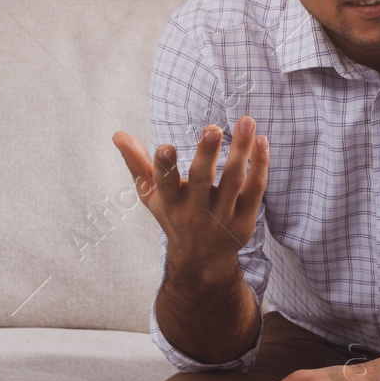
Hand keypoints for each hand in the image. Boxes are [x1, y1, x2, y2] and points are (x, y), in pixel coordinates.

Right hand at [111, 116, 267, 266]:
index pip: (164, 183)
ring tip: (247, 121)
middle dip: (206, 153)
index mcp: (170, 203)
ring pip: (234, 180)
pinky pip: (255, 189)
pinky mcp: (245, 220)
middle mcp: (195, 212)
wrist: (202, 260)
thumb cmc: (174, 216)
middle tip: (213, 128)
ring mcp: (222, 217)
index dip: (164, 166)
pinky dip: (260, 164)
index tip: (166, 146)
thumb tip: (118, 134)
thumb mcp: (152, 195)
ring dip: (242, 149)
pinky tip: (262, 141)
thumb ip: (137, 163)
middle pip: (201, 179)